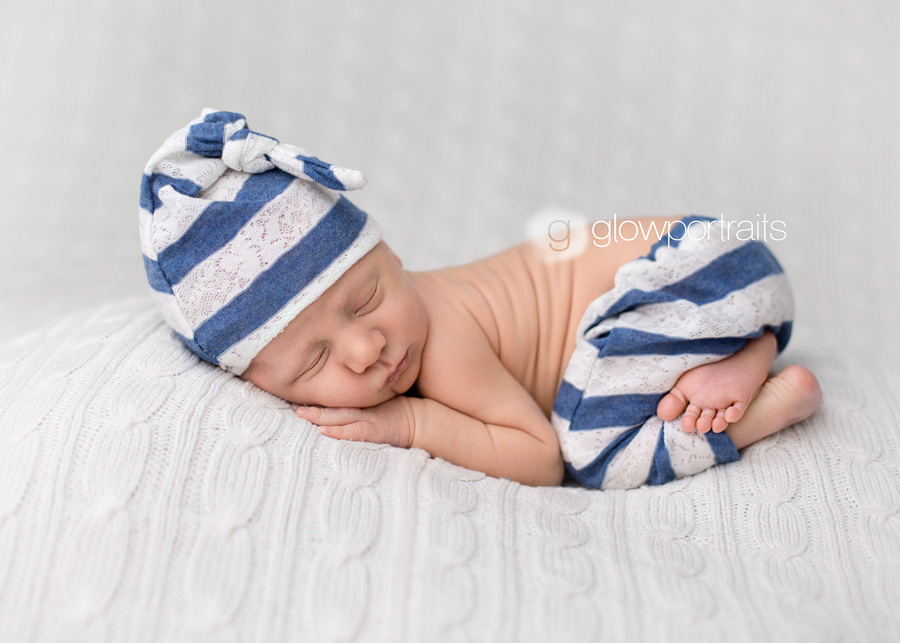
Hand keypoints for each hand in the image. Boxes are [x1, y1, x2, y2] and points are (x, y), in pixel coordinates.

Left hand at [294, 396, 416, 447]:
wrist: (421, 421)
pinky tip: (324, 431)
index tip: (295, 397)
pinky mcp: (375, 431)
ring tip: (300, 413)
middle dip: (312, 406)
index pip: (335, 400)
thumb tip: (338, 400)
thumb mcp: (378, 404)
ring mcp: (369, 419)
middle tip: (291, 403)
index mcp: (361, 403)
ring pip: (339, 417)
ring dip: (319, 416)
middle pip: (332, 407)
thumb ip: (361, 403)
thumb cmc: (399, 413)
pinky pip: (354, 431)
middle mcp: (362, 409)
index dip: (316, 398)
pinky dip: (339, 431)